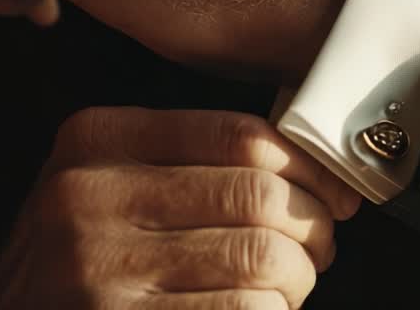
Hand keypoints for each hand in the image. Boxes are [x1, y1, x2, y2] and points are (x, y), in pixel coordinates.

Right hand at [0, 108, 361, 309]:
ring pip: (260, 259)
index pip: (241, 136)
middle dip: (313, 227)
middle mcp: (89, 198)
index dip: (310, 167)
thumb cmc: (84, 247)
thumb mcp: (112, 180)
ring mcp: (99, 271)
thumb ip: (196, 160)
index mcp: (97, 139)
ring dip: (297, 278)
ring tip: (289, 284)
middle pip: (259, 197)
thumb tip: (320, 176)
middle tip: (319, 246)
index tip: (336, 193)